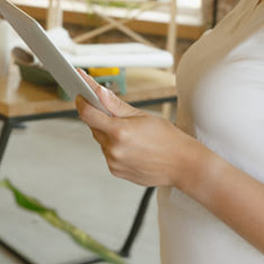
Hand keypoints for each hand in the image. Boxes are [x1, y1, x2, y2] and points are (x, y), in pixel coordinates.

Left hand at [75, 70, 199, 188]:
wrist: (183, 164)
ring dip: (108, 134)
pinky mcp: (116, 171)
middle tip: (112, 112)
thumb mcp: (142, 116)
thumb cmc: (168, 139)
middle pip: (93, 127)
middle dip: (99, 118)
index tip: (80, 95)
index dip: (81, 102)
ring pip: (101, 141)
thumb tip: (98, 92)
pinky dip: (114, 147)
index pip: (87, 114)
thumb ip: (116, 105)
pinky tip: (131, 146)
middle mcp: (113, 149)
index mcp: (119, 132)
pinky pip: (108, 154)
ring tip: (130, 133)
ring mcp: (114, 162)